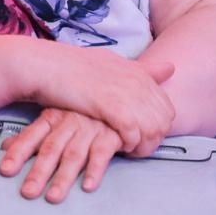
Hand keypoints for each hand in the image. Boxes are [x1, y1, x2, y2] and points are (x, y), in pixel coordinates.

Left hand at [0, 108, 122, 202]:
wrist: (121, 104)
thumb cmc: (85, 115)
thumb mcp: (57, 121)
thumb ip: (33, 135)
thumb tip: (6, 145)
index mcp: (54, 117)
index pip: (31, 136)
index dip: (18, 153)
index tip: (5, 170)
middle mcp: (69, 121)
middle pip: (51, 149)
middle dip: (38, 172)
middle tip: (27, 192)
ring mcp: (90, 128)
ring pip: (74, 154)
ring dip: (63, 177)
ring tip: (53, 197)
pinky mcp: (111, 135)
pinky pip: (102, 153)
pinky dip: (95, 170)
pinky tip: (88, 186)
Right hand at [22, 42, 174, 155]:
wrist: (45, 65)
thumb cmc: (71, 66)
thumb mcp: (111, 62)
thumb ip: (141, 69)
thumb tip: (170, 68)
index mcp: (137, 71)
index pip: (166, 106)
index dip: (158, 126)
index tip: (143, 136)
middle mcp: (136, 80)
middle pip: (164, 120)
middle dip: (154, 139)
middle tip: (137, 149)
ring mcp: (126, 92)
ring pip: (152, 130)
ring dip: (143, 146)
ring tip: (129, 152)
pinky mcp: (112, 106)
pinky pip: (134, 134)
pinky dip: (130, 145)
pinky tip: (119, 148)